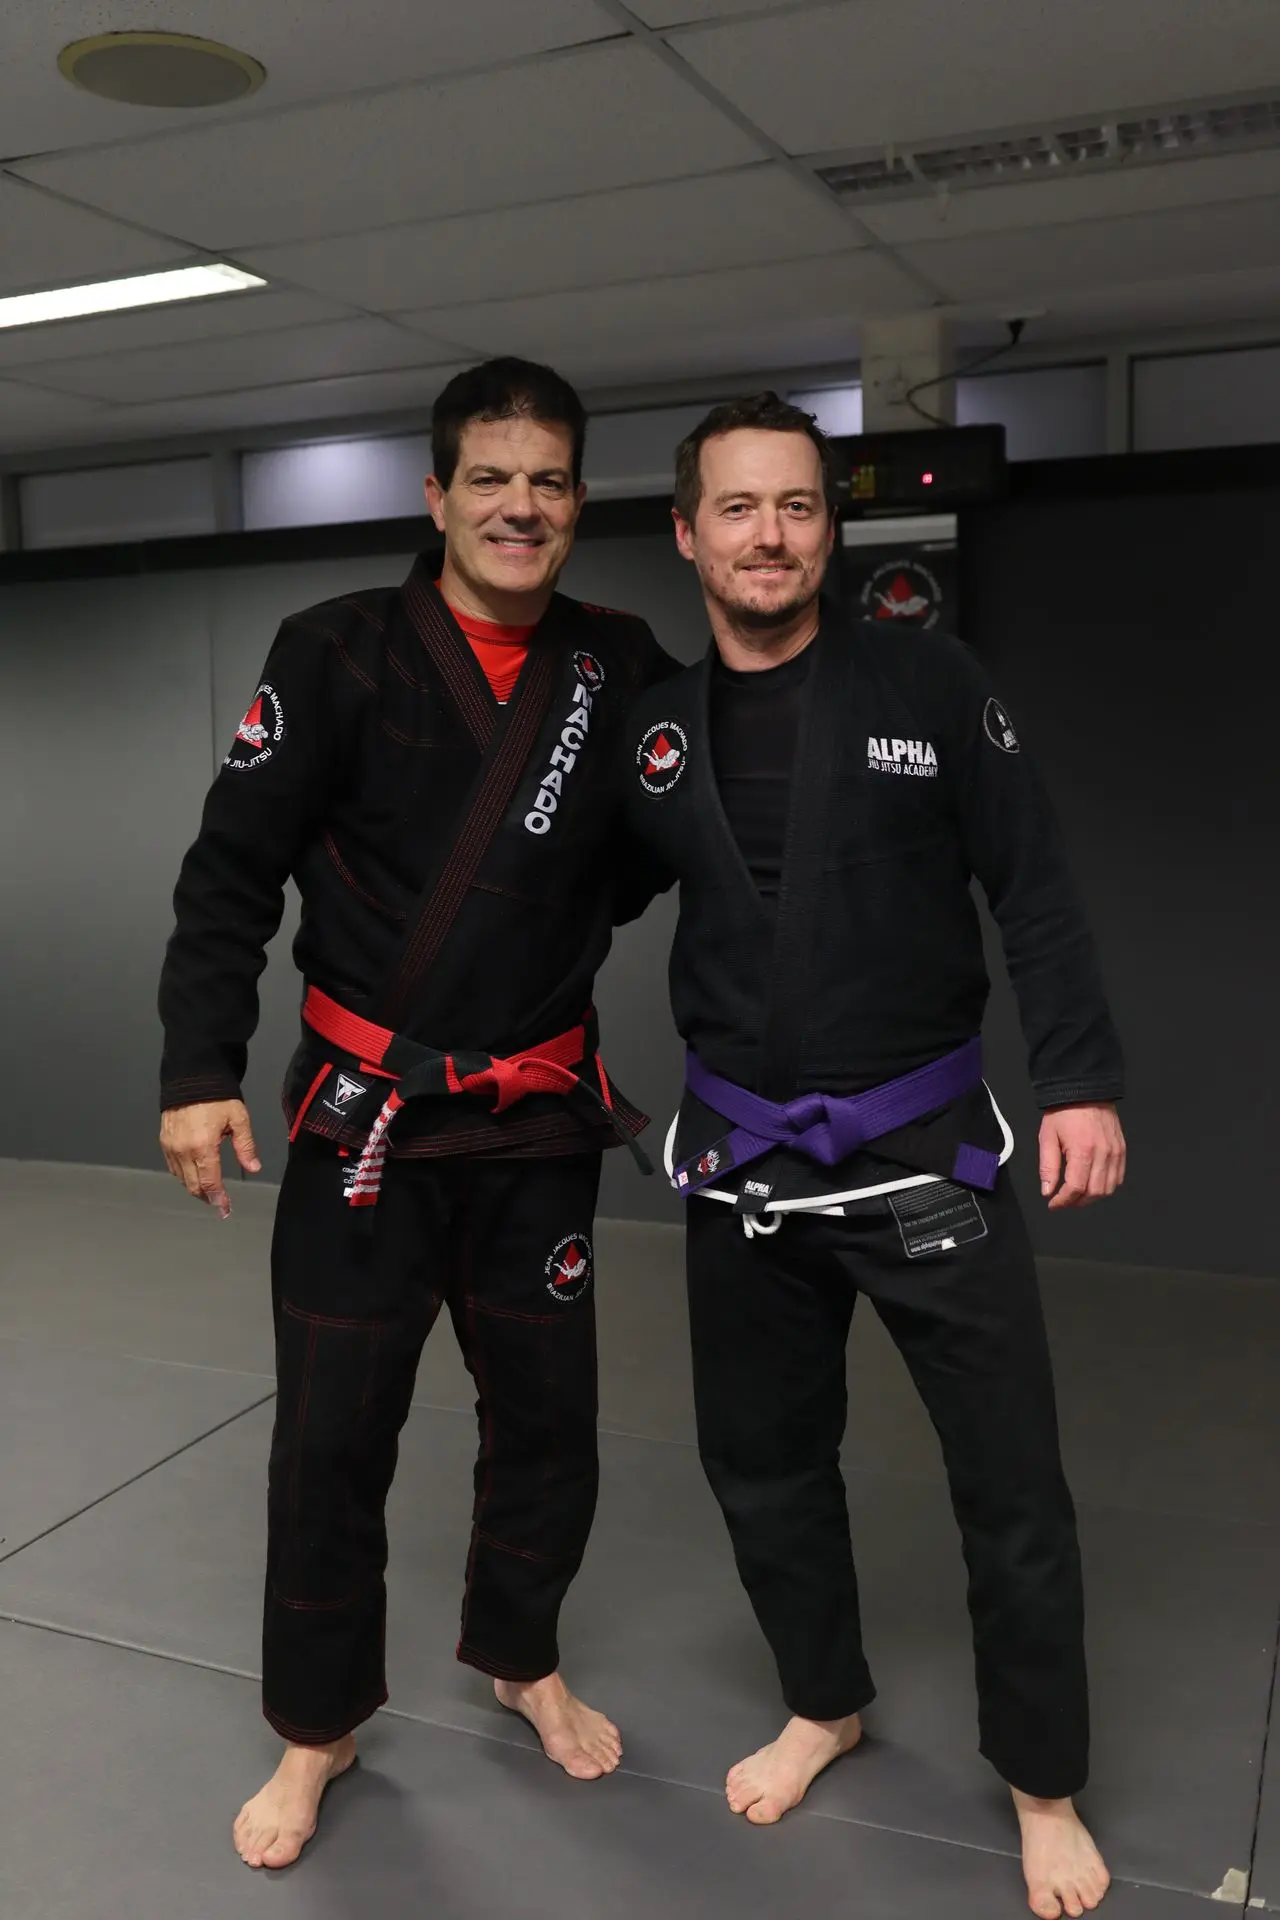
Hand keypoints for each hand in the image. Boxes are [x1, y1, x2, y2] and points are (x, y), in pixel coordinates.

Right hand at [160, 1100, 260, 1218]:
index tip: (225, 1209)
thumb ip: (245, 1146)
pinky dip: (184, 1175)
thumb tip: (253, 1167)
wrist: (191, 1078)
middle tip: (219, 1204)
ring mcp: (170, 1147)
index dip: (218, 1198)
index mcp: (203, 1146)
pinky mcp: (164, 1142)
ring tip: (209, 1191)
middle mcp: (183, 1150)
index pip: (210, 1182)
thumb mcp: (238, 1119)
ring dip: (195, 1188)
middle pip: (193, 1185)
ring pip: (182, 1178)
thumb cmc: (218, 1097)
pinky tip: (195, 1175)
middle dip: (207, 1197)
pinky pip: (173, 1167)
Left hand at [1038, 1103, 1125, 1210]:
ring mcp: (1115, 1153)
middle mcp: (1103, 1154)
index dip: (1063, 1201)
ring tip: (1076, 1195)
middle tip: (1063, 1201)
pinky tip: (1092, 1184)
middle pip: (1094, 1193)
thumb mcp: (1047, 1137)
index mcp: (1082, 1151)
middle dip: (1076, 1202)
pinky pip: (1118, 1177)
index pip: (1076, 1188)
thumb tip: (1048, 1191)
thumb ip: (1048, 1167)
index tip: (1053, 1204)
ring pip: (1108, 1189)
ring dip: (1091, 1197)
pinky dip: (1106, 1186)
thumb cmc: (1064, 1112)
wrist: (1085, 1090)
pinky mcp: (1122, 1150)